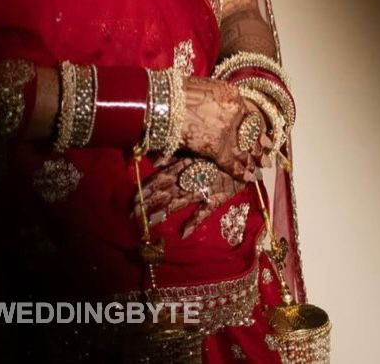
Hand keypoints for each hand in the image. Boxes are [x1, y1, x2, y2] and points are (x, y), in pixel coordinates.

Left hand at [133, 154, 248, 238]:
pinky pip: (204, 212)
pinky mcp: (218, 198)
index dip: (146, 189)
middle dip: (148, 203)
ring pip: (179, 202)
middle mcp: (190, 176)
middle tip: (132, 215)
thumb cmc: (220, 145)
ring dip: (164, 212)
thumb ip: (177, 153)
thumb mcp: (196, 146)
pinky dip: (194, 222)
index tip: (131, 200)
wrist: (247, 151)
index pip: (160, 178)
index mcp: (184, 163)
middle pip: (165, 192)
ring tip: (149, 222)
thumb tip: (155, 160)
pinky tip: (183, 233)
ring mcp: (204, 188)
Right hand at [180, 76, 273, 180]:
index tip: (264, 136)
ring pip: (245, 149)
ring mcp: (228, 130)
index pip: (251, 114)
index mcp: (232, 95)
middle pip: (251, 133)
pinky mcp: (217, 147)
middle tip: (267, 156)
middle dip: (259, 146)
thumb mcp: (204, 89)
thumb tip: (219, 111)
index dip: (258, 128)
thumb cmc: (177, 92)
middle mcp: (235, 111)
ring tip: (261, 168)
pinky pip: (232, 163)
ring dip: (253, 160)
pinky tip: (248, 177)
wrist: (163, 101)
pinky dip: (240, 172)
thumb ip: (218, 101)